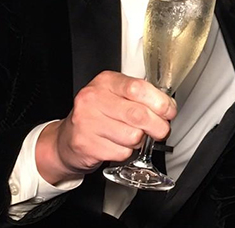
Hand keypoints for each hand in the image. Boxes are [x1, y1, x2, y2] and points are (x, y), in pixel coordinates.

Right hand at [36, 70, 176, 184]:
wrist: (66, 139)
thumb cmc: (98, 115)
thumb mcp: (116, 95)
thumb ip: (141, 96)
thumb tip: (168, 107)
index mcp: (106, 81)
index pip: (139, 88)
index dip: (160, 102)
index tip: (169, 111)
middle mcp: (93, 99)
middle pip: (139, 115)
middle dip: (158, 126)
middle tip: (161, 130)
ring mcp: (87, 122)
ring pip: (133, 136)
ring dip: (141, 141)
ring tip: (133, 136)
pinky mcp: (86, 145)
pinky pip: (122, 152)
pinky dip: (127, 152)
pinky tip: (119, 145)